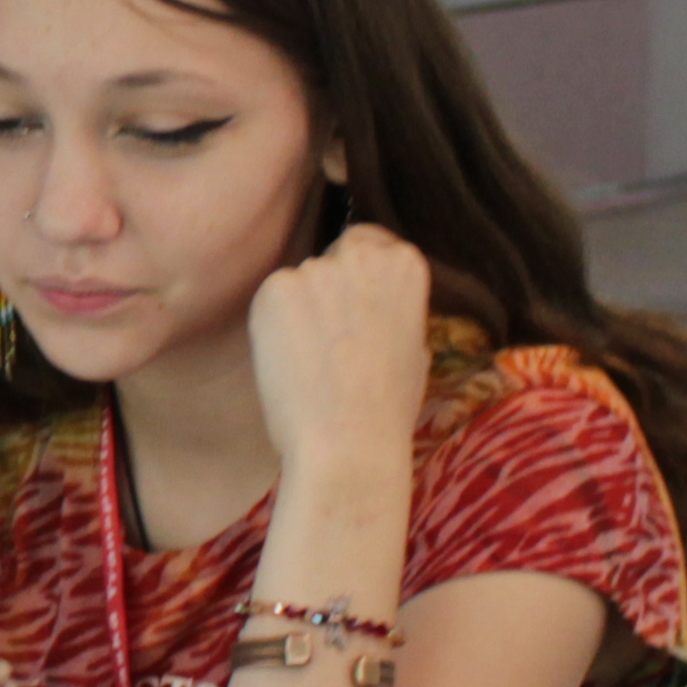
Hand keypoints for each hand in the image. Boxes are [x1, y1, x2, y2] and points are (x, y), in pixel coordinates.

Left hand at [244, 221, 431, 486]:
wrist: (348, 443)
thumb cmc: (388, 408)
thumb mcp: (414, 346)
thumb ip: (392, 309)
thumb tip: (371, 303)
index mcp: (404, 264)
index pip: (370, 243)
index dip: (356, 273)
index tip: (352, 299)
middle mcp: (360, 255)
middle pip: (332, 259)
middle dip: (328, 291)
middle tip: (328, 338)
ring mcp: (314, 269)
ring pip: (299, 283)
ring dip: (300, 310)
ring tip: (309, 359)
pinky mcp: (274, 289)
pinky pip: (272, 301)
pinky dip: (274, 325)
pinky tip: (288, 360)